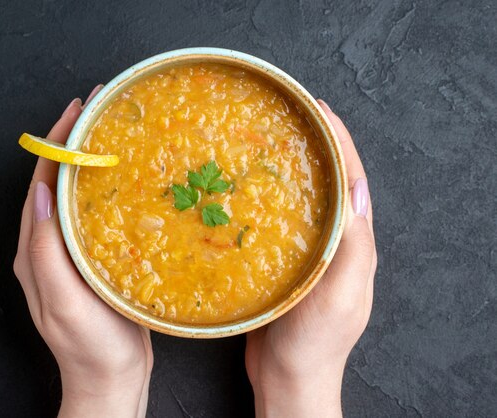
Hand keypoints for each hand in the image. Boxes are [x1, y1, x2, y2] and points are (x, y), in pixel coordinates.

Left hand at [13, 86, 152, 417]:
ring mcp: (73, 251)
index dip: (56, 143)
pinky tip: (131, 179)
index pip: (41, 183)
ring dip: (92, 161)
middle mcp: (49, 245)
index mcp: (35, 250)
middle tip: (99, 111)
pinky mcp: (95, 258)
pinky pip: (97, 214)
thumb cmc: (89, 345)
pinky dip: (109, 188)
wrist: (111, 377)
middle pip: (58, 182)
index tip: (76, 110)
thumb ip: (46, 249)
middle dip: (74, 143)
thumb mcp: (64, 299)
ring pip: (78, 194)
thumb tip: (40, 191)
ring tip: (114, 134)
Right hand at [245, 100, 376, 417]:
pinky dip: (267, 197)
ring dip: (290, 167)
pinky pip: (279, 220)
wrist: (289, 377)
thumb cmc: (315, 343)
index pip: (352, 179)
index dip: (339, 140)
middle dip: (314, 144)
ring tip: (266, 140)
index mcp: (355, 243)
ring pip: (303, 197)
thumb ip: (353, 246)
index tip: (319, 108)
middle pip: (328, 180)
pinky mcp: (284, 260)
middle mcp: (335, 241)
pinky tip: (243, 188)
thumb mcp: (339, 296)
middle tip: (288, 115)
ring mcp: (309, 250)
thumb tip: (358, 190)